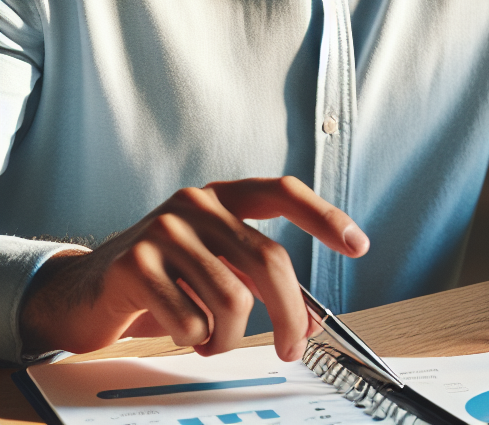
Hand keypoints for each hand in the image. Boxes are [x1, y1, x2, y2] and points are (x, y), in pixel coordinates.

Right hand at [19, 176, 368, 360]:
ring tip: (210, 339)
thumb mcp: (214, 272)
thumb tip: (309, 320)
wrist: (79, 294)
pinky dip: (193, 340)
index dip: (324, 216)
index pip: (283, 192)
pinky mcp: (134, 263)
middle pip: (267, 259)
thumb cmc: (160, 282)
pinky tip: (176, 330)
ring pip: (232, 297)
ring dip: (228, 336)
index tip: (358, 244)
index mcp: (222, 197)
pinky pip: (190, 320)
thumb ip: (259, 283)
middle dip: (289, 313)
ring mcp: (163, 229)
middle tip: (293, 347)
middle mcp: (195, 203)